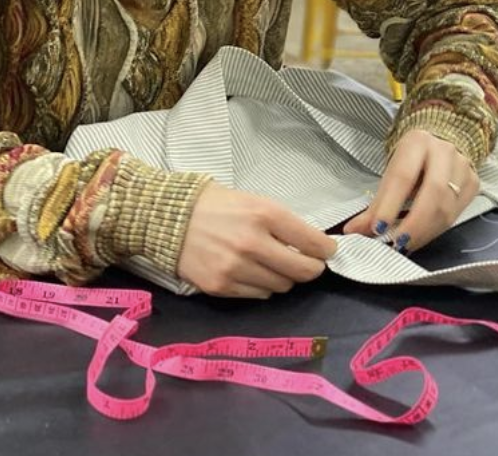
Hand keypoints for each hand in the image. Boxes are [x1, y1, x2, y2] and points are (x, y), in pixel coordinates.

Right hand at [175, 184, 335, 298]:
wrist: (169, 217)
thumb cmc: (218, 205)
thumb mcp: (256, 201)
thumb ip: (283, 223)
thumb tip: (312, 245)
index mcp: (266, 215)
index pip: (313, 243)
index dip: (326, 250)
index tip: (327, 251)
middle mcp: (253, 244)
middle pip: (302, 271)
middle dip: (312, 269)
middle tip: (309, 264)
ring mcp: (236, 268)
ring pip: (281, 286)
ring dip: (284, 278)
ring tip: (272, 264)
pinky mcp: (221, 286)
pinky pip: (258, 295)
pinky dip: (262, 286)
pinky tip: (253, 271)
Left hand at [342, 130, 476, 253]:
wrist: (441, 144)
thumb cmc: (411, 162)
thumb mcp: (391, 174)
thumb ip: (375, 204)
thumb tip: (353, 231)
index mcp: (417, 142)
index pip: (403, 177)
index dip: (390, 205)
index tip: (377, 229)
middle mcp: (444, 150)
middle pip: (433, 192)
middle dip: (414, 223)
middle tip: (397, 243)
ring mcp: (463, 166)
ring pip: (447, 207)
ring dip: (425, 231)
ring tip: (406, 244)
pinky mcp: (474, 182)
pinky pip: (456, 213)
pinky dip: (437, 229)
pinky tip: (422, 235)